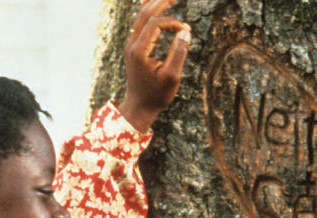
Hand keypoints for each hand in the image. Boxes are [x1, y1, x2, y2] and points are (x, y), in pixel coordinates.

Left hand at [118, 0, 191, 131]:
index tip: (186, 31)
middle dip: (161, 1)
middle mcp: (132, 44)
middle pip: (146, 13)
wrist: (139, 108)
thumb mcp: (171, 78)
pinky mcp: (133, 48)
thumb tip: (185, 31)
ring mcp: (130, 45)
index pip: (156, 24)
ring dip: (154, 4)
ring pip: (141, 16)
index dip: (173, 23)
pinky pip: (139, 23)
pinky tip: (153, 4)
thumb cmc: (156, 96)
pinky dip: (148, 12)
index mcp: (140, 50)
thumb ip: (178, 53)